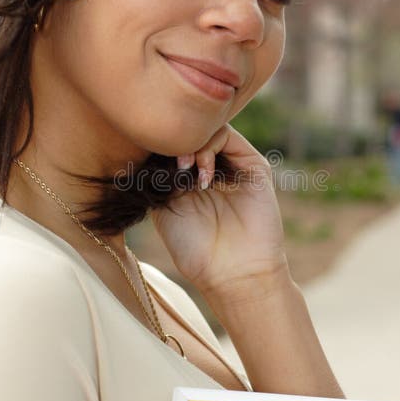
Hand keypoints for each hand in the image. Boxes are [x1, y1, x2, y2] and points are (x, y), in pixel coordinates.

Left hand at [152, 125, 286, 296]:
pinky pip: (228, 135)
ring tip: (183, 169)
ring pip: (207, 128)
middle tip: (167, 163)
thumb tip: (151, 142)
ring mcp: (233, 164)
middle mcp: (212, 167)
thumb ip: (159, 175)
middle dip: (173, 141)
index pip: (171, 142)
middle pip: (189, 131)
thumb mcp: (164, 207)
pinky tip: (201, 174)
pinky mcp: (253, 165)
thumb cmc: (194, 248)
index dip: (157, 143)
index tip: (146, 161)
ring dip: (190, 143)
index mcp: (188, 177)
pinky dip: (208, 146)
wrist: (232, 272)